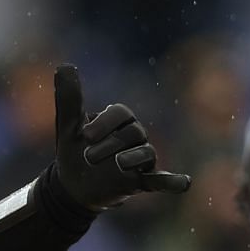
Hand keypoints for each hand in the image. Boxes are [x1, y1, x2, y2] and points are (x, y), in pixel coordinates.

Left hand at [51, 65, 189, 211]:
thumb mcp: (68, 125)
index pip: (120, 113)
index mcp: (119, 120)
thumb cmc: (74, 150)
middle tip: (88, 157)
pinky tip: (185, 183)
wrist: (73, 185)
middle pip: (133, 134)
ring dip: (131, 159)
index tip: (84, 136)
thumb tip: (64, 65)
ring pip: (146, 153)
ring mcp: (140, 159)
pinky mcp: (142, 181)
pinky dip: (173, 181)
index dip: (104, 123)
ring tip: (118, 164)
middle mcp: (134, 136)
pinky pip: (161, 180)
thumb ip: (69, 98)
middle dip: (110, 144)